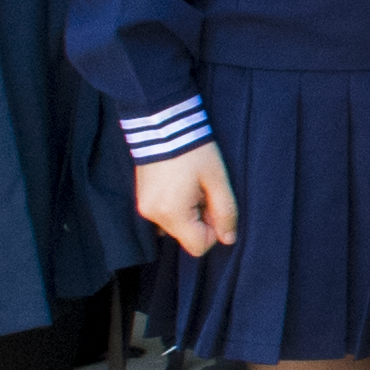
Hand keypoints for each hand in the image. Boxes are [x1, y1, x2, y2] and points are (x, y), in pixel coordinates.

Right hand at [134, 144, 239, 259]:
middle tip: (204, 191)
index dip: (213, 230)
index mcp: (172, 214)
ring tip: (191, 185)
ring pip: (176, 226)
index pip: (198, 246)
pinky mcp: (141, 199)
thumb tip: (228, 238)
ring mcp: (144, 207)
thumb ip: (225, 212)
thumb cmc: (193, 150)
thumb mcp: (217, 180)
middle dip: (200, 219)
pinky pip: (164, 214)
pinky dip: (175, 206)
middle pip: (186, 236)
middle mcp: (154, 216)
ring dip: (188, 213)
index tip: (214, 204)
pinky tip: (180, 184)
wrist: (162, 123)